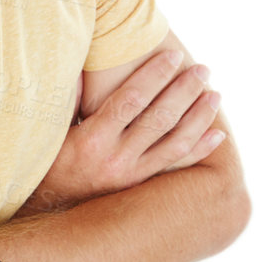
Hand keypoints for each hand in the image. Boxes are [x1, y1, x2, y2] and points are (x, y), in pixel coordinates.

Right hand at [22, 49, 223, 212]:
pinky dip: (199, 150)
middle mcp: (116, 159)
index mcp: (92, 139)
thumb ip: (68, 98)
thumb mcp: (49, 129)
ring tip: (215, 95)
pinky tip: (216, 134)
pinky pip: (175, 167)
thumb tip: (83, 65)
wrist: (46, 206)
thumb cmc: (45, 159)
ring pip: (175, 144)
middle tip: (203, 69)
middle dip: (184, 91)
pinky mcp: (139, 186)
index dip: (155, 76)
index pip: (131, 100)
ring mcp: (130, 176)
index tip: (173, 56)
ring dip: (198, 117)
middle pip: (159, 119)